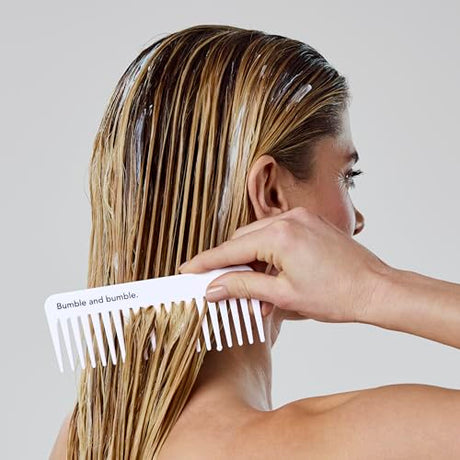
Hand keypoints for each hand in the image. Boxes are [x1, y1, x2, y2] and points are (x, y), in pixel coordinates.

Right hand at [179, 207, 392, 322]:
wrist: (376, 289)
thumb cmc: (337, 295)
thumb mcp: (283, 295)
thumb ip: (243, 287)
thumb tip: (214, 288)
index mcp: (279, 235)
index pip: (230, 250)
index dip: (206, 262)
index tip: (188, 270)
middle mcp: (288, 219)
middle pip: (242, 240)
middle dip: (228, 263)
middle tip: (216, 285)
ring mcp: (300, 218)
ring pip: (258, 237)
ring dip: (249, 260)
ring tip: (249, 289)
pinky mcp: (309, 223)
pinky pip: (277, 235)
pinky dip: (267, 253)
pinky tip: (268, 275)